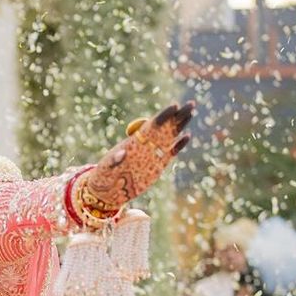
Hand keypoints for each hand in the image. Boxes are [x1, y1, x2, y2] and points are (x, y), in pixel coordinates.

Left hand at [78, 101, 194, 218]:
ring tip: (191, 111)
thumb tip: (122, 152)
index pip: (152, 124)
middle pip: (165, 126)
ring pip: (170, 136)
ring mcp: (152, 155)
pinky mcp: (157, 167)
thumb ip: (114, 160)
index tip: (174, 106)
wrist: (109, 192)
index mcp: (135, 141)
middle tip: (191, 103)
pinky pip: (170, 153)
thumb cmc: (104, 176)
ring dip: (181, 124)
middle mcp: (146, 145)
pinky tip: (187, 136)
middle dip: (178, 114)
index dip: (164, 115)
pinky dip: (178, 146)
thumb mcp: (106, 167)